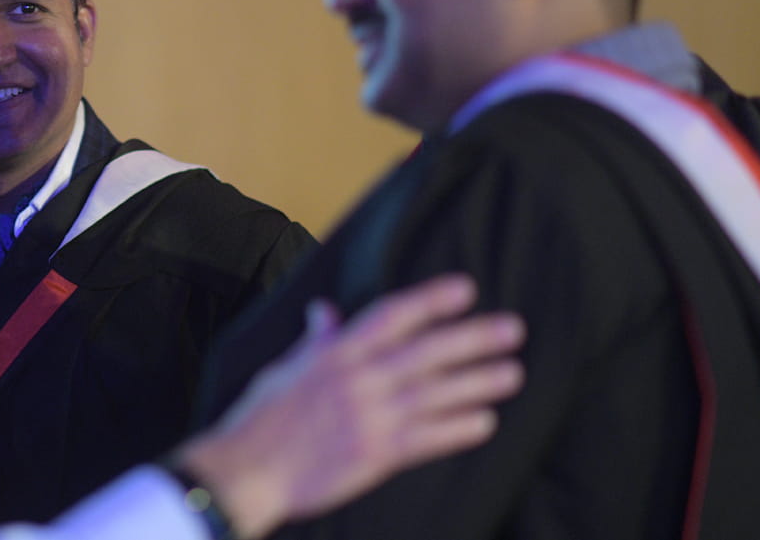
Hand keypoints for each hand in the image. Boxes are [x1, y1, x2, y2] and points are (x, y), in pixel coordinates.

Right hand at [174, 273, 524, 538]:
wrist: (246, 470)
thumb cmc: (261, 418)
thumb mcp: (285, 368)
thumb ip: (316, 341)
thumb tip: (327, 311)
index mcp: (335, 354)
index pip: (391, 316)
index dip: (431, 300)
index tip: (466, 289)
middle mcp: (356, 380)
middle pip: (426, 353)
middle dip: (473, 338)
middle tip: (512, 329)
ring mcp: (368, 418)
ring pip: (435, 395)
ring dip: (477, 383)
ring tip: (512, 373)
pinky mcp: (374, 455)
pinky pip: (426, 440)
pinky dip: (456, 429)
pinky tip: (484, 421)